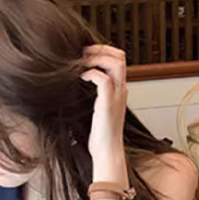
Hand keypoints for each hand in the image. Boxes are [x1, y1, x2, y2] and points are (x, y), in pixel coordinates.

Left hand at [81, 45, 127, 163]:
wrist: (106, 151)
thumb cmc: (100, 133)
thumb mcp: (97, 108)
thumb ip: (94, 93)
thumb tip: (77, 80)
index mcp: (119, 89)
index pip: (118, 60)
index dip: (103, 51)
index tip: (85, 52)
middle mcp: (121, 89)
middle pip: (120, 56)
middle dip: (101, 49)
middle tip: (83, 51)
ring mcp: (117, 95)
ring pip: (115, 63)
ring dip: (96, 57)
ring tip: (81, 61)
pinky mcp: (108, 103)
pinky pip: (103, 79)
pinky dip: (90, 73)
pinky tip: (81, 76)